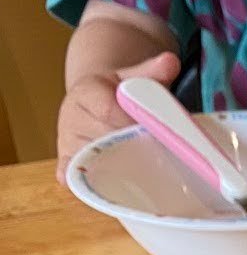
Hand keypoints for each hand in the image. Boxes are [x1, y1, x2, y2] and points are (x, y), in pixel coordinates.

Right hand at [56, 51, 180, 182]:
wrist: (94, 100)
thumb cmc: (118, 91)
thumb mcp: (134, 76)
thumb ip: (153, 71)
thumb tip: (171, 62)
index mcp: (87, 92)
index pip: (110, 110)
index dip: (132, 123)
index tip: (154, 132)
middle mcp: (71, 117)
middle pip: (105, 139)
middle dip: (133, 148)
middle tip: (159, 157)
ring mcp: (68, 141)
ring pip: (93, 161)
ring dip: (120, 170)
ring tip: (147, 174)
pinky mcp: (68, 161)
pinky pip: (76, 178)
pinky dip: (93, 186)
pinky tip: (114, 191)